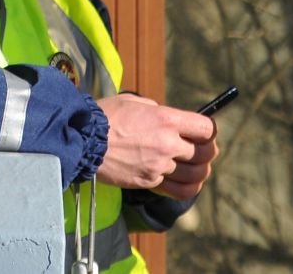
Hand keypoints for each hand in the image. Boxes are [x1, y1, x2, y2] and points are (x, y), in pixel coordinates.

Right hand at [95, 93, 219, 199]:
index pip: (206, 129)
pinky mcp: (149, 182)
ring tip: (195, 169)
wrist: (83, 140)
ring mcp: (159, 166)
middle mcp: (167, 144)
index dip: (209, 131)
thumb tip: (171, 121)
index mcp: (167, 119)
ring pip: (195, 176)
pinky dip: (184, 188)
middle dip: (208, 152)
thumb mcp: (135, 103)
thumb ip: (158, 112)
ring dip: (199, 172)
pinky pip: (176, 189)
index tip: (205, 133)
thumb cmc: (106, 116)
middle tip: (204, 152)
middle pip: (205, 153)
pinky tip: (183, 184)